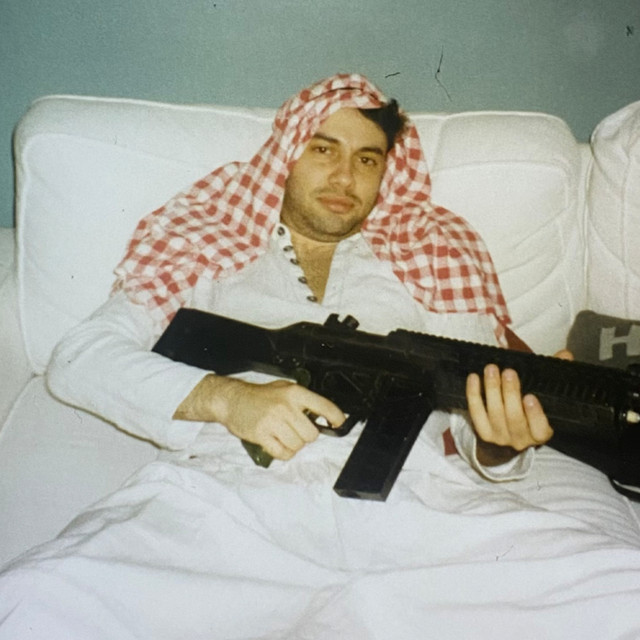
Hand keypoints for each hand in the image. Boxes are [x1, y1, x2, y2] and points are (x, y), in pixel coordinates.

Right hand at [173, 375, 345, 459]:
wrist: (232, 400)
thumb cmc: (259, 396)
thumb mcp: (284, 389)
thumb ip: (303, 401)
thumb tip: (325, 417)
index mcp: (294, 393)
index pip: (324, 406)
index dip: (336, 418)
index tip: (338, 424)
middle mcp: (285, 406)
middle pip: (311, 434)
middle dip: (305, 436)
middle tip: (294, 430)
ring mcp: (273, 421)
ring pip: (298, 445)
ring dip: (293, 445)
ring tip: (282, 435)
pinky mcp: (261, 435)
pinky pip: (283, 453)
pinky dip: (282, 453)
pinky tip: (276, 443)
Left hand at [465, 349, 572, 465]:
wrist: (508, 431)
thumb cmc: (529, 407)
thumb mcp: (545, 394)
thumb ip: (554, 375)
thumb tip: (564, 354)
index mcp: (541, 433)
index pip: (540, 429)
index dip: (535, 414)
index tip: (530, 397)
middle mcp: (521, 439)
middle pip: (514, 418)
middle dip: (510, 393)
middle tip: (508, 372)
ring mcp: (500, 437)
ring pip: (495, 414)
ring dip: (492, 390)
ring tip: (491, 369)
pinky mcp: (483, 432)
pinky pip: (476, 413)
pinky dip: (473, 395)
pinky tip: (474, 378)